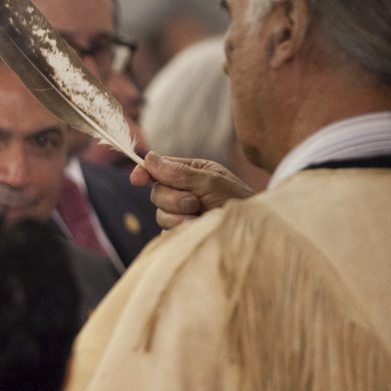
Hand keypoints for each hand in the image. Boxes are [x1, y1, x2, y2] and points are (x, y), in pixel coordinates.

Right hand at [131, 152, 254, 229]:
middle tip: (194, 204)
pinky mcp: (183, 232)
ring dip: (177, 217)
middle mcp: (186, 190)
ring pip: (160, 213)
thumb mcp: (211, 182)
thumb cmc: (239, 202)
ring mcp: (184, 213)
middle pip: (157, 192)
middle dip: (173, 199)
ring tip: (198, 219)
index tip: (137, 179)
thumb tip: (150, 158)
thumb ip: (179, 173)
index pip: (161, 168)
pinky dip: (180, 230)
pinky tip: (196, 229)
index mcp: (193, 172)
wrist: (253, 233)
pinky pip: (166, 231)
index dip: (146, 172)